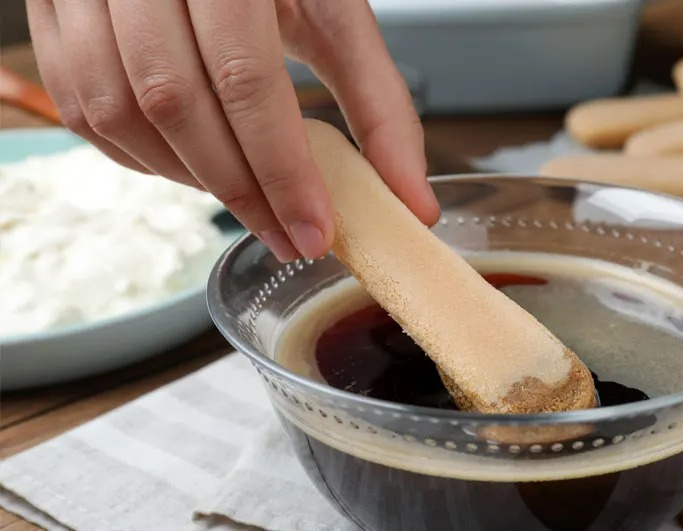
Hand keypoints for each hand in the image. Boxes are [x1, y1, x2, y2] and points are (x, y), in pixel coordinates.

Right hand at [26, 0, 439, 260]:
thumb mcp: (335, 13)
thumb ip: (378, 102)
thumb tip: (413, 199)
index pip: (244, 78)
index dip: (280, 169)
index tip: (314, 231)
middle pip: (176, 102)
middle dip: (239, 189)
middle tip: (288, 237)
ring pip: (117, 109)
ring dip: (186, 177)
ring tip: (246, 202)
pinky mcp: (51, 11)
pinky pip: (80, 105)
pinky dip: (138, 156)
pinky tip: (191, 169)